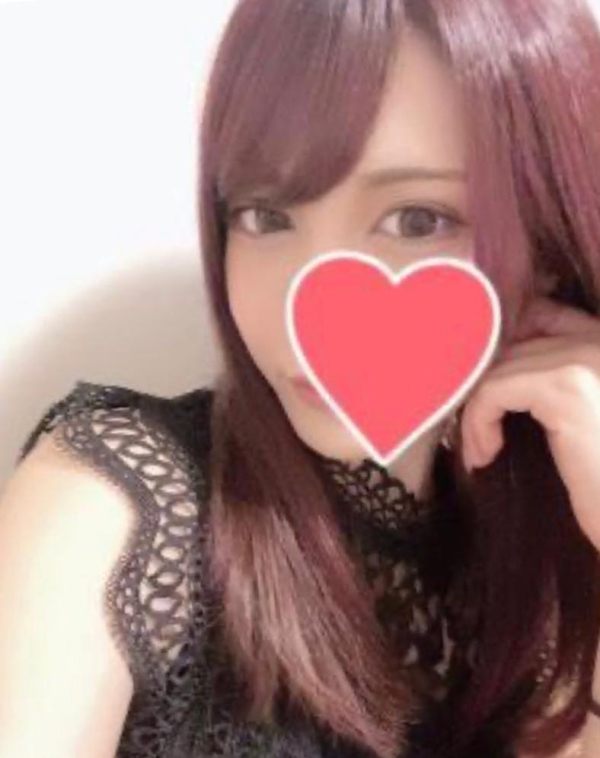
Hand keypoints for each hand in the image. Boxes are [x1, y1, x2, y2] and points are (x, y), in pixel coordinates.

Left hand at [460, 295, 599, 553]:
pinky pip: (495, 389)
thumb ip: (553, 386)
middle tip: (475, 427)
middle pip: (518, 339)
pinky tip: (485, 454)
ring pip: (502, 365)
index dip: (507, 348)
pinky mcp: (568, 387)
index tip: (485, 391)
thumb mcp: (581, 425)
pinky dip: (478, 420)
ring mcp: (591, 358)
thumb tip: (497, 367)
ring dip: (477, 409)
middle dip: (486, 384)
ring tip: (481, 449)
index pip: (546, 314)